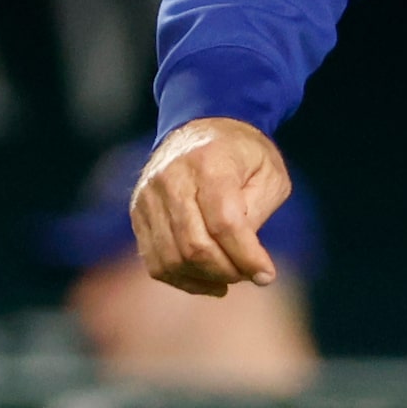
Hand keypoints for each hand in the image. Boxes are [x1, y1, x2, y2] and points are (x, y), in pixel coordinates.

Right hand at [127, 118, 291, 297]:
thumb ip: (258, 213)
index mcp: (209, 161)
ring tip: (229, 277)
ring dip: (205, 279)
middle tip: (248, 274)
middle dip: (227, 271)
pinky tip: (206, 279)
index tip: (266, 275)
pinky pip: (156, 261)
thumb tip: (246, 260)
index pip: (224, 223)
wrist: (201, 127)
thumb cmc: (242, 154)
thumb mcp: (269, 173)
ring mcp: (148, 195)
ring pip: (172, 259)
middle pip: (195, 245)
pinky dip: (182, 279)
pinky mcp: (138, 212)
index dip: (246, 256)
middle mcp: (171, 177)